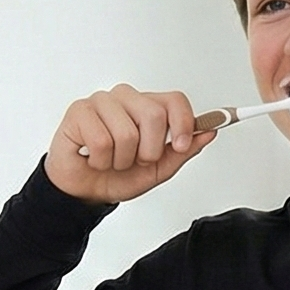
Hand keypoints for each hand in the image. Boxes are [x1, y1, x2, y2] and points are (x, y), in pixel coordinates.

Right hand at [45, 84, 215, 205]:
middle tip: (135, 160)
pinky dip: (100, 161)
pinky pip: (101, 141)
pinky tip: (93, 158)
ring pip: (127, 133)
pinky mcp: (79, 111)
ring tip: (112, 160)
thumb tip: (210, 131)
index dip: (183, 123)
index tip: (182, 145)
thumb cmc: (118, 175)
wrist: (86, 191)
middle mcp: (127, 98)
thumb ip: (183, 150)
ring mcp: (102, 102)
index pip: (174, 100)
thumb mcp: (159, 169)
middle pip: (154, 115)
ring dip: (121, 160)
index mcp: (148, 107)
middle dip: (148, 151)